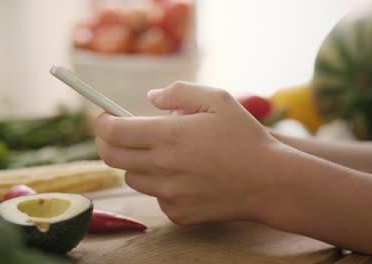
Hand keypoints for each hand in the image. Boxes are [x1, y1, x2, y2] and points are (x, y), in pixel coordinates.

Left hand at [94, 82, 284, 224]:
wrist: (270, 182)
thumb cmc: (246, 138)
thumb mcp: (218, 99)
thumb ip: (179, 92)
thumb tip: (151, 98)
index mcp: (169, 136)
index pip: (113, 131)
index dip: (101, 122)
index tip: (104, 117)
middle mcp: (163, 167)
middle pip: (111, 157)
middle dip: (106, 143)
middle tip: (118, 134)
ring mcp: (169, 194)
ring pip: (132, 178)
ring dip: (136, 163)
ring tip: (161, 154)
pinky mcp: (178, 213)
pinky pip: (155, 197)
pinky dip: (160, 185)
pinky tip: (184, 176)